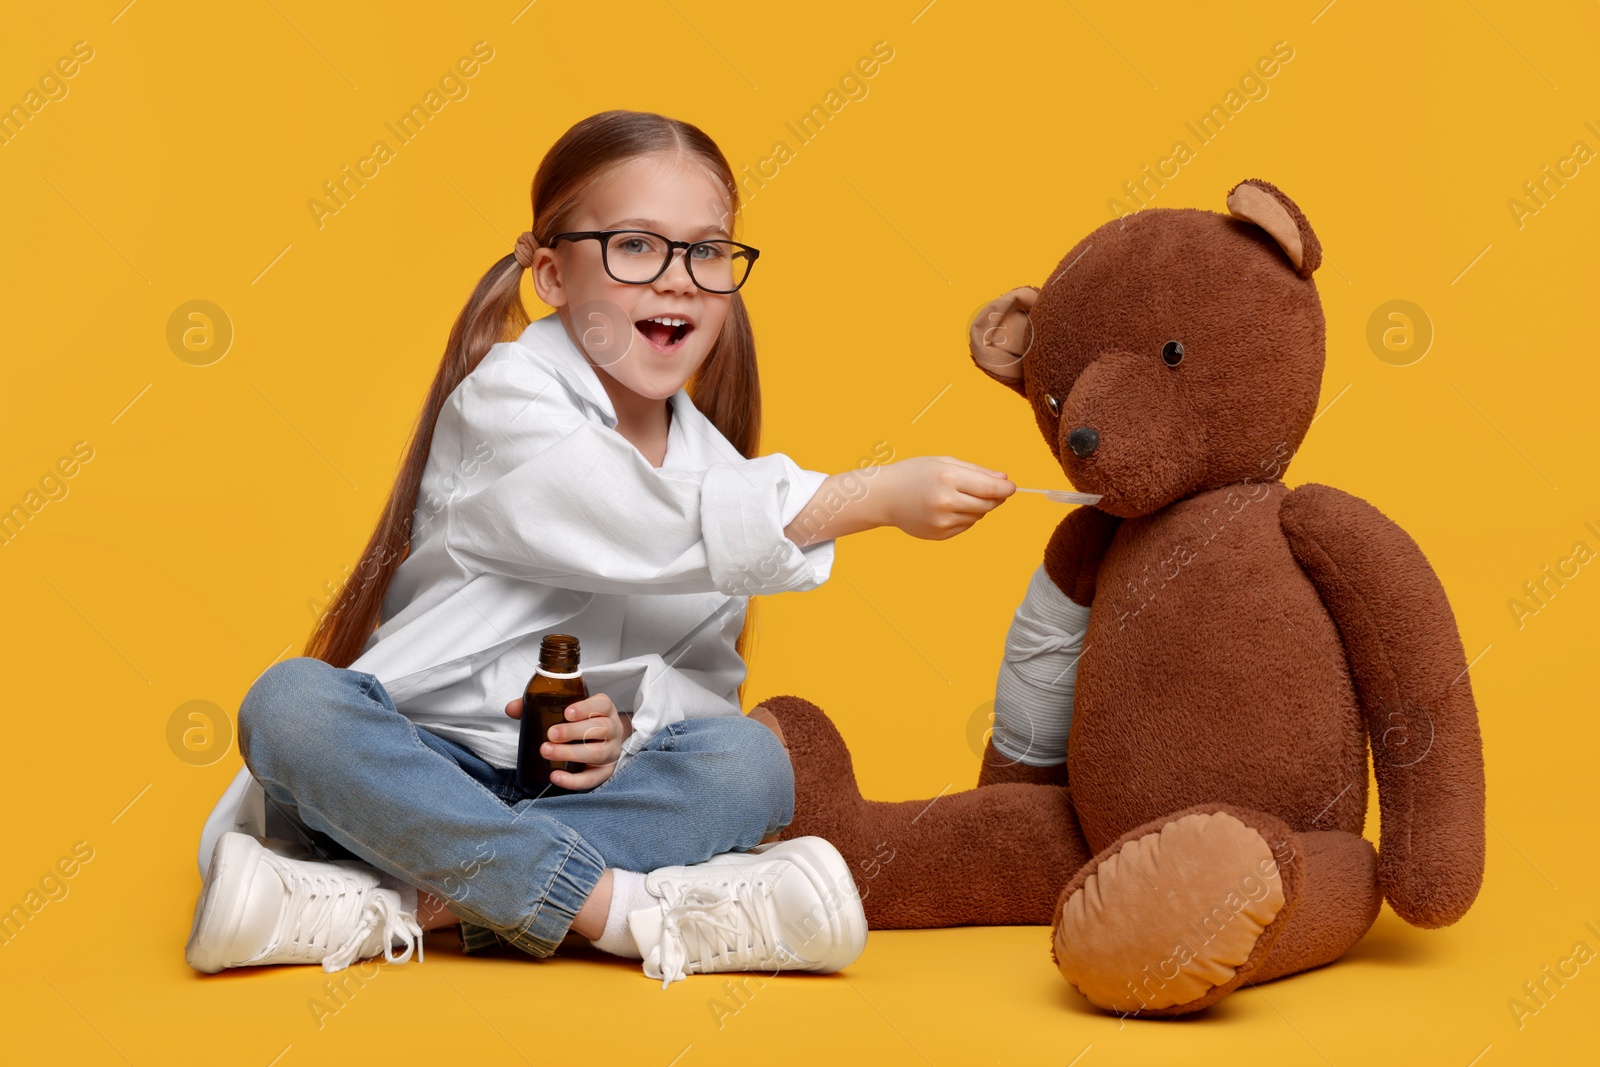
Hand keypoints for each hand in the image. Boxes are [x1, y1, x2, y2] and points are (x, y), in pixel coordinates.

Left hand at [504, 693, 633, 789]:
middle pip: (601, 729)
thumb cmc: (578, 723)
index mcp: (604, 709)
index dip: (586, 708)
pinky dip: (573, 780)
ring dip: (571, 753)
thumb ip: (537, 705)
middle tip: (550, 734)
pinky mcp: (604, 773)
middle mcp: (612, 730)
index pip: (602, 704)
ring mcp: (611, 752)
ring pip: (597, 753)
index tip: (567, 713)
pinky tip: (555, 776)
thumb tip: (511, 709)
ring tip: (547, 752)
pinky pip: (592, 779)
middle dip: (574, 732)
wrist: (599, 742)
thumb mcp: (565, 709)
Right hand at [876, 456, 1014, 539]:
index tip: (1012, 487)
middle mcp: (946, 501)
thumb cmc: (914, 473)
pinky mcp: (939, 534)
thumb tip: (1004, 480)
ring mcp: (942, 520)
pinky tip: (947, 508)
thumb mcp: (944, 462)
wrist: (884, 496)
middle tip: (991, 491)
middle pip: (988, 505)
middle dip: (995, 498)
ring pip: (978, 517)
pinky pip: (965, 527)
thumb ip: (977, 471)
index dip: (1006, 489)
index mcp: (948, 477)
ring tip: (958, 497)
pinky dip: (964, 518)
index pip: (991, 488)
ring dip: (977, 508)